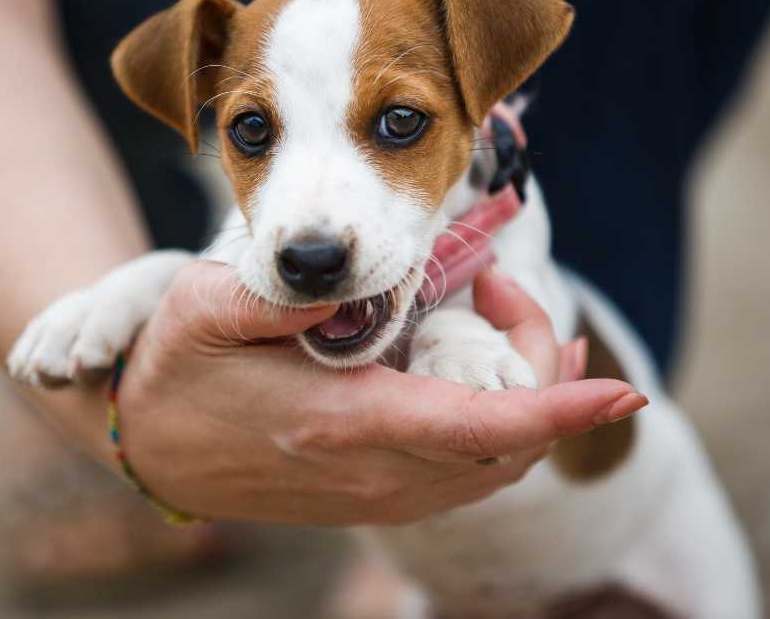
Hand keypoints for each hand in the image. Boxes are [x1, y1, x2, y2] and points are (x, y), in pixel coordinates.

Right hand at [112, 262, 646, 525]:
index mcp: (341, 423)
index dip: (559, 409)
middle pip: (508, 446)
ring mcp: (376, 493)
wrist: (149, 448)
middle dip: (545, 371)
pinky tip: (485, 372)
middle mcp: (373, 472)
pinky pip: (467, 473)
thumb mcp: (208, 308)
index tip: (619, 389)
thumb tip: (357, 275)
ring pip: (496, 466)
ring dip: (527, 398)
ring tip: (500, 317)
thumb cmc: (177, 369)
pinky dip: (501, 426)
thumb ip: (284, 292)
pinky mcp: (375, 494)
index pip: (477, 427)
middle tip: (498, 288)